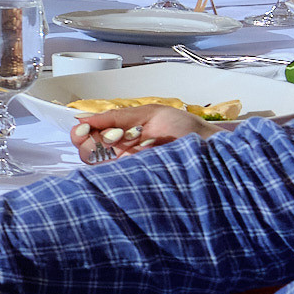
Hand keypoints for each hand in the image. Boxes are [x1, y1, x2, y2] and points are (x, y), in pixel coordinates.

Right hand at [70, 106, 209, 164]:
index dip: (80, 131)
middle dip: (92, 140)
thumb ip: (116, 116)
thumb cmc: (187, 130)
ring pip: (96, 164)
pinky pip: (113, 175)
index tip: (83, 128)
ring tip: (132, 140)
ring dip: (107, 149)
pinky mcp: (135, 180)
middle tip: (112, 135)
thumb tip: (83, 117)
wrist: (212, 149)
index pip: (87, 135)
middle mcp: (119, 152)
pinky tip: (141, 151)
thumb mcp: (149, 114)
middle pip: (85, 151)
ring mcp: (127, 168)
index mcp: (120, 133)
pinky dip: (121, 162)